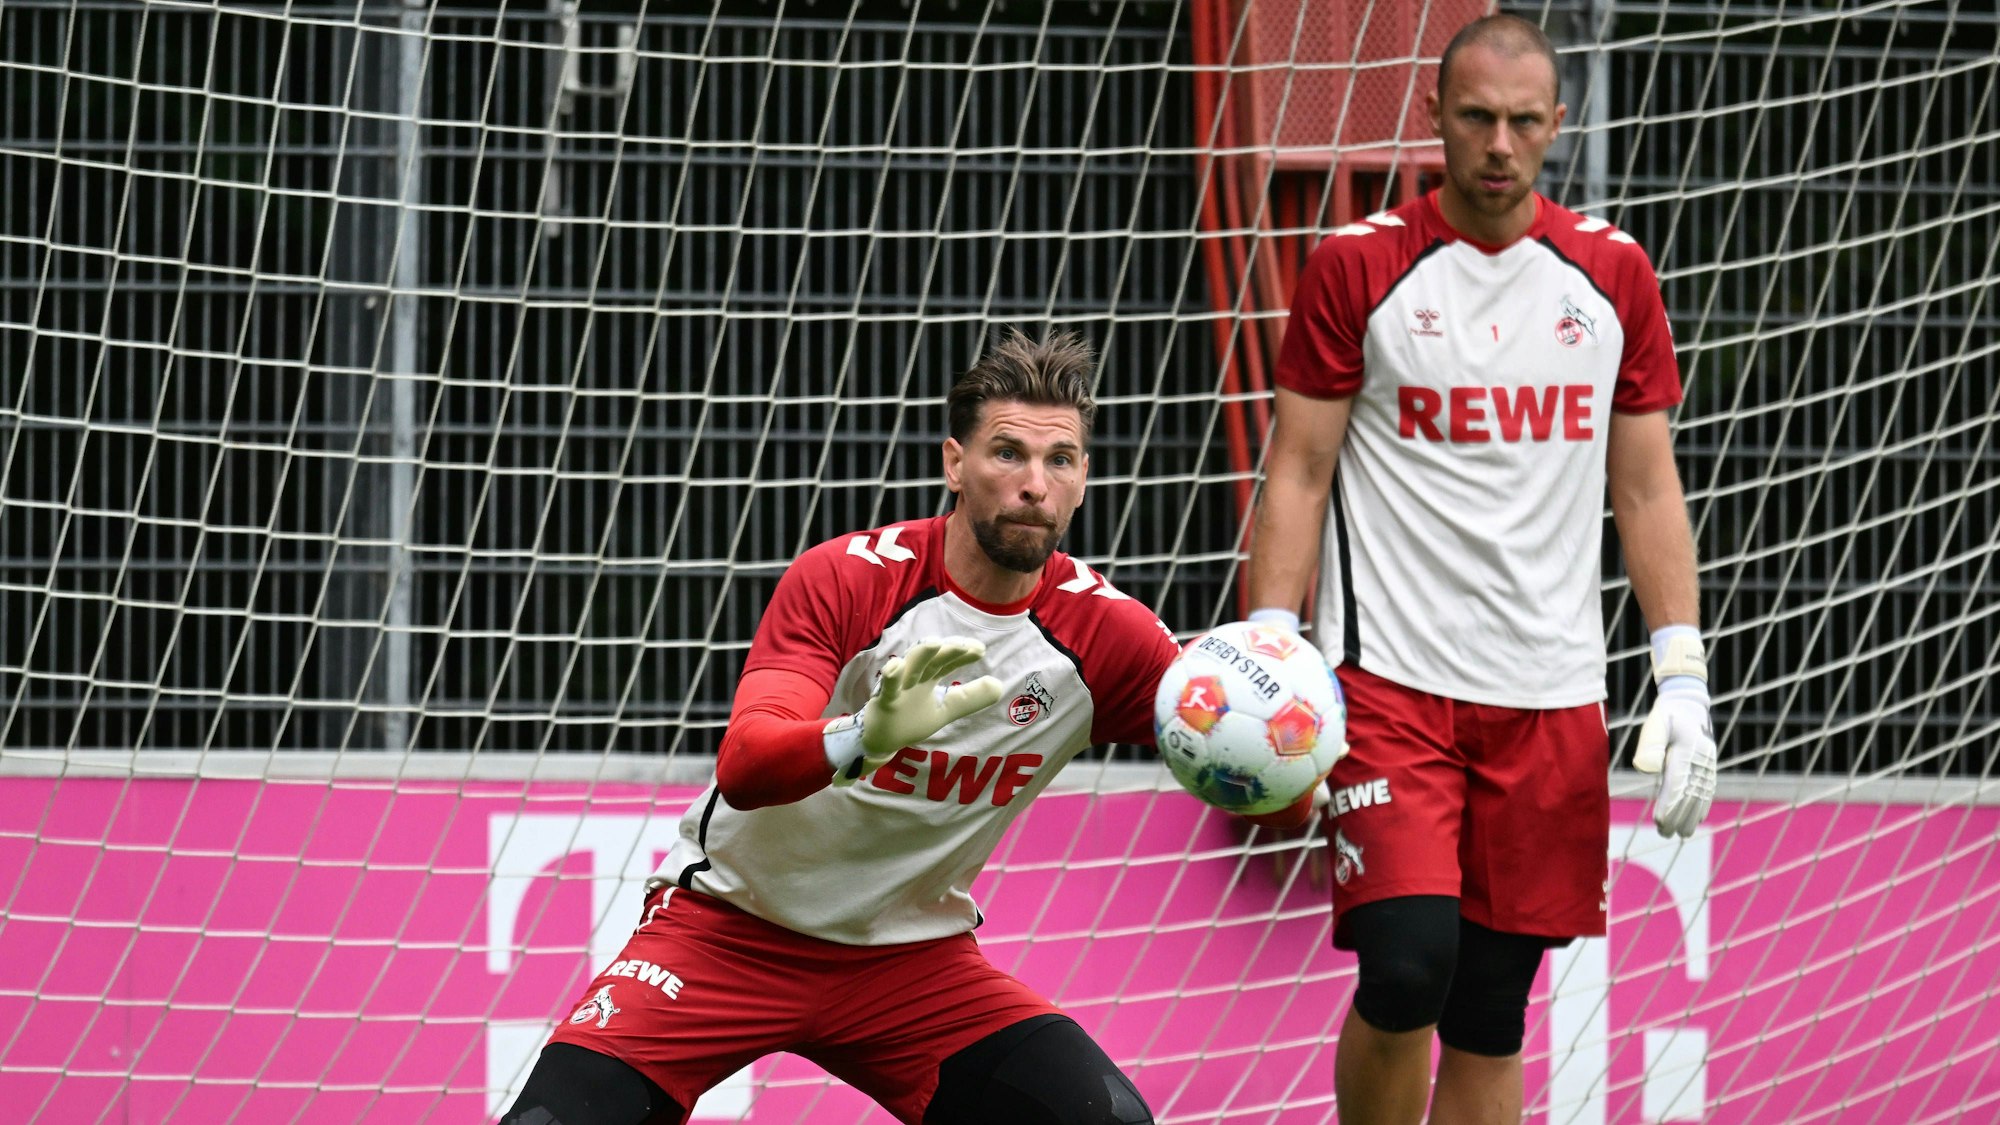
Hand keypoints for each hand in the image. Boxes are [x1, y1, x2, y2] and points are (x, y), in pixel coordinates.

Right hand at [826, 638, 1003, 785]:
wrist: (880, 739)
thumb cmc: (910, 719)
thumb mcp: (945, 710)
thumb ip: (969, 698)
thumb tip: (999, 684)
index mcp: (928, 677)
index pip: (948, 662)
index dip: (962, 655)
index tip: (980, 649)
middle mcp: (914, 677)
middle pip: (932, 660)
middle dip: (947, 650)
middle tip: (964, 645)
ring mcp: (899, 687)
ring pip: (910, 667)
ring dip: (921, 654)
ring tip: (934, 642)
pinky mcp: (885, 700)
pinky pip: (888, 688)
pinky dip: (892, 677)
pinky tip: (895, 665)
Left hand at [1633, 677, 1715, 837]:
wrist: (1689, 702)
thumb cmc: (1667, 715)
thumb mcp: (1655, 724)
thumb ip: (1650, 745)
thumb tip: (1645, 768)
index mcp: (1685, 753)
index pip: (1678, 785)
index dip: (1670, 806)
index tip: (1661, 822)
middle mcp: (1700, 762)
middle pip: (1690, 795)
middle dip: (1678, 817)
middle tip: (1664, 833)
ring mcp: (1707, 764)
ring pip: (1701, 796)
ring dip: (1691, 816)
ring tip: (1680, 834)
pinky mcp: (1708, 765)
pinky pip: (1708, 789)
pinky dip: (1702, 805)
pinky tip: (1698, 819)